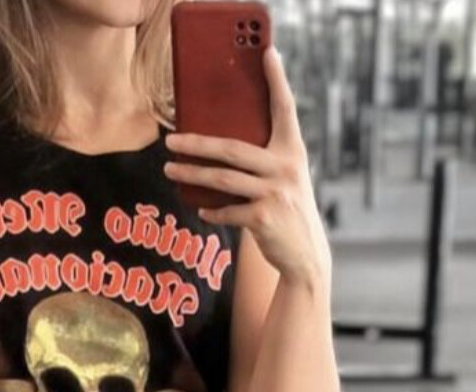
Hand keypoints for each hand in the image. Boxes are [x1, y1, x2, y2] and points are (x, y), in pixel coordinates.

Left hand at [163, 47, 329, 285]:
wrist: (306, 255)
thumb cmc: (288, 210)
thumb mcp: (285, 178)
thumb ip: (264, 159)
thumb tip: (221, 146)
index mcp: (293, 151)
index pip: (285, 108)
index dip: (277, 79)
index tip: (267, 52)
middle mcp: (286, 167)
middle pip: (232, 148)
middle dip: (197, 144)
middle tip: (170, 140)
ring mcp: (275, 193)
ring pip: (223, 180)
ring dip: (192, 175)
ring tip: (170, 169)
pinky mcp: (264, 219)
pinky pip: (228, 211)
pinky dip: (212, 211)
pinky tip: (201, 209)